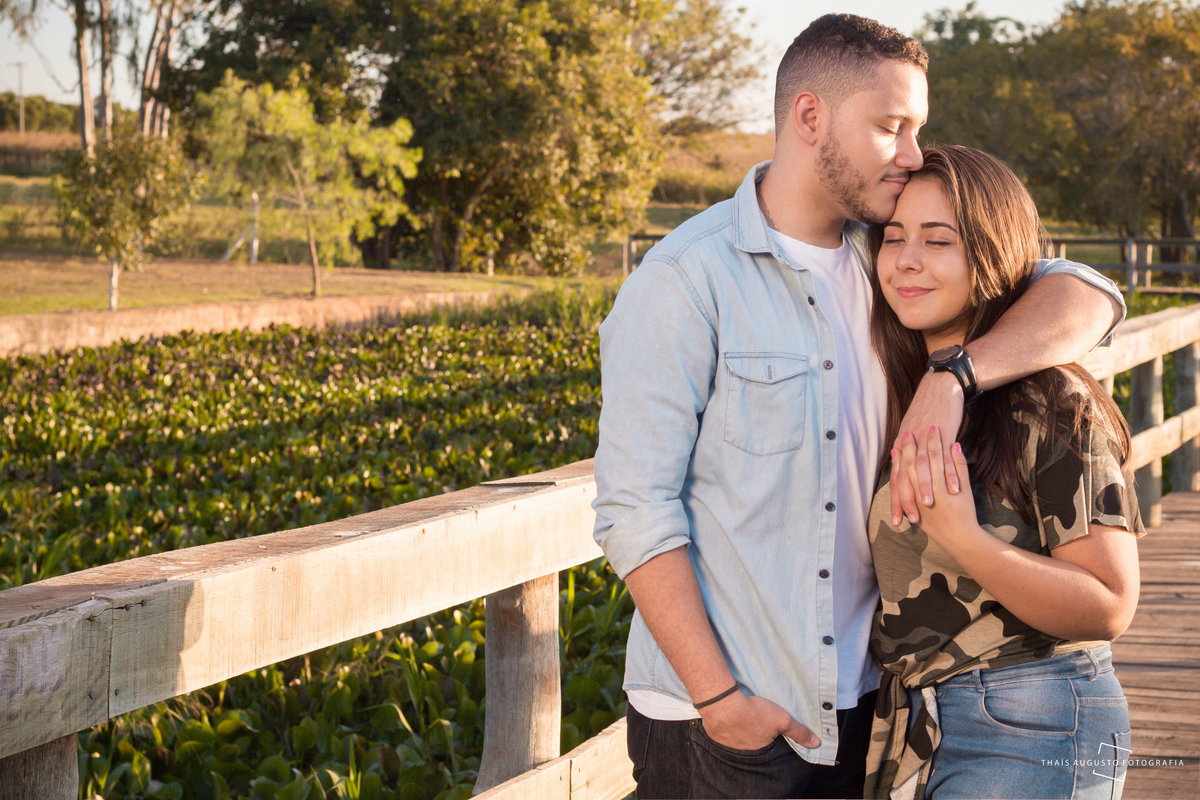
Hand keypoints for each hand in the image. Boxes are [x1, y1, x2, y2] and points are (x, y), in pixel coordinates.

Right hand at [697, 690, 820, 750]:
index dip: (772, 741)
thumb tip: (815, 743)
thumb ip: (799, 732)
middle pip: (754, 747)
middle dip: (757, 738)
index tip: (772, 732)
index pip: (770, 751)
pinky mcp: (717, 736)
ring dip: (742, 733)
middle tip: (758, 726)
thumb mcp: (782, 719)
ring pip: (739, 742)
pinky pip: (726, 735)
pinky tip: (731, 718)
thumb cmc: (754, 713)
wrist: (723, 705)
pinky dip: (729, 728)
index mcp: (761, 752)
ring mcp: (729, 746)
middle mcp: (745, 753)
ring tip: (745, 721)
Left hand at [890, 370, 964, 525]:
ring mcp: (925, 439)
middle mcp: (909, 443)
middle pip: (905, 476)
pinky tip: (953, 489)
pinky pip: (945, 458)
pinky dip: (949, 474)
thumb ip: (909, 451)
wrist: (941, 388)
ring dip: (925, 489)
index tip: (897, 518)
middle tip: (909, 520)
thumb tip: (904, 472)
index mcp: (902, 445)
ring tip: (927, 507)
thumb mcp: (913, 432)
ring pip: (923, 469)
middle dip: (906, 500)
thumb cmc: (928, 412)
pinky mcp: (943, 434)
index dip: (896, 498)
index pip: (896, 477)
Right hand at [894, 426, 977, 542]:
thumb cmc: (940, 529)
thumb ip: (911, 496)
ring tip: (934, 427)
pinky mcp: (958, 489)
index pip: (906, 467)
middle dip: (916, 442)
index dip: (904, 449)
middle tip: (912, 427)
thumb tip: (904, 483)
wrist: (960, 540)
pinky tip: (955, 443)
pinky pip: (956, 469)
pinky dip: (956, 455)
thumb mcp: (921, 514)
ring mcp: (942, 490)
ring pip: (936, 461)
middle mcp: (926, 490)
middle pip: (918, 460)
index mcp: (916, 494)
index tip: (902, 435)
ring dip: (935, 443)